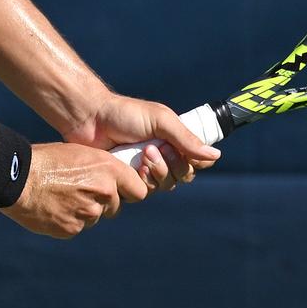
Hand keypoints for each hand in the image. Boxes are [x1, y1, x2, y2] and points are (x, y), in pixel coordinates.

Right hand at [0, 142, 147, 238]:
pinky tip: (53, 207)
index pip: (139, 190)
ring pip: (95, 217)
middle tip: (81, 191)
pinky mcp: (72, 229)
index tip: (122, 190)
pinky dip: (68, 220)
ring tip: (62, 196)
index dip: (130, 191)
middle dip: (103, 202)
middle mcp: (103, 193)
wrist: (18, 179)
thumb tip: (113, 182)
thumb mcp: (79, 153)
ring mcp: (89, 214)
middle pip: (115, 206)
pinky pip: (77, 227)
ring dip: (84, 211)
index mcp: (108, 169)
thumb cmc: (46, 160)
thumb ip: (101, 170)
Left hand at [62, 94, 221, 192]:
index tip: (184, 152)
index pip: (196, 160)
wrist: (90, 120)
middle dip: (172, 165)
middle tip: (154, 149)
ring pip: (165, 186)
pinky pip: (145, 193)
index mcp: (173, 140)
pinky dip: (143, 181)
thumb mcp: (160, 120)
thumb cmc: (126, 115)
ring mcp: (145, 170)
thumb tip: (215, 156)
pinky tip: (133, 167)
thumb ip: (186, 138)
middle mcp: (162, 157)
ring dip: (158, 172)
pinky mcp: (129, 181)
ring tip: (143, 155)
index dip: (195, 161)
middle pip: (183, 176)